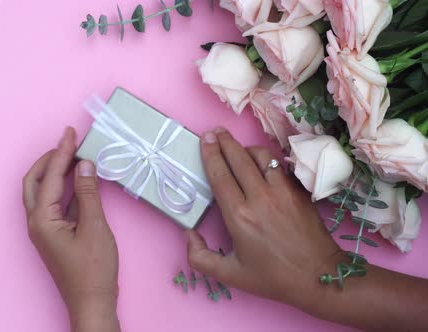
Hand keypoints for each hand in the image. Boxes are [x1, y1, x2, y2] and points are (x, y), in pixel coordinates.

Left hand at [22, 127, 119, 331]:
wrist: (92, 302)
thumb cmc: (93, 270)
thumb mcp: (95, 227)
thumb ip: (88, 193)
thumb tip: (85, 165)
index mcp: (42, 220)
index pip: (51, 177)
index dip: (62, 153)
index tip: (71, 133)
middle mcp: (37, 222)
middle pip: (35, 181)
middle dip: (50, 159)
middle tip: (68, 142)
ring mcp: (44, 229)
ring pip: (44, 192)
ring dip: (57, 172)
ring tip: (74, 155)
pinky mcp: (54, 234)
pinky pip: (55, 204)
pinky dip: (66, 188)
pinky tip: (81, 180)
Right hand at [187, 127, 341, 308]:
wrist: (320, 277)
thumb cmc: (273, 277)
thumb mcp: (230, 276)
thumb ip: (200, 257)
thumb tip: (189, 233)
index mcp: (239, 216)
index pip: (220, 175)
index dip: (210, 154)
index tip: (204, 140)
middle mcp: (260, 198)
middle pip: (238, 158)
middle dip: (224, 141)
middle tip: (215, 131)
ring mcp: (282, 191)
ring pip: (261, 156)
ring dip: (245, 148)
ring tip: (237, 147)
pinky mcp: (299, 191)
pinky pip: (279, 166)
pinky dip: (266, 159)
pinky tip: (260, 163)